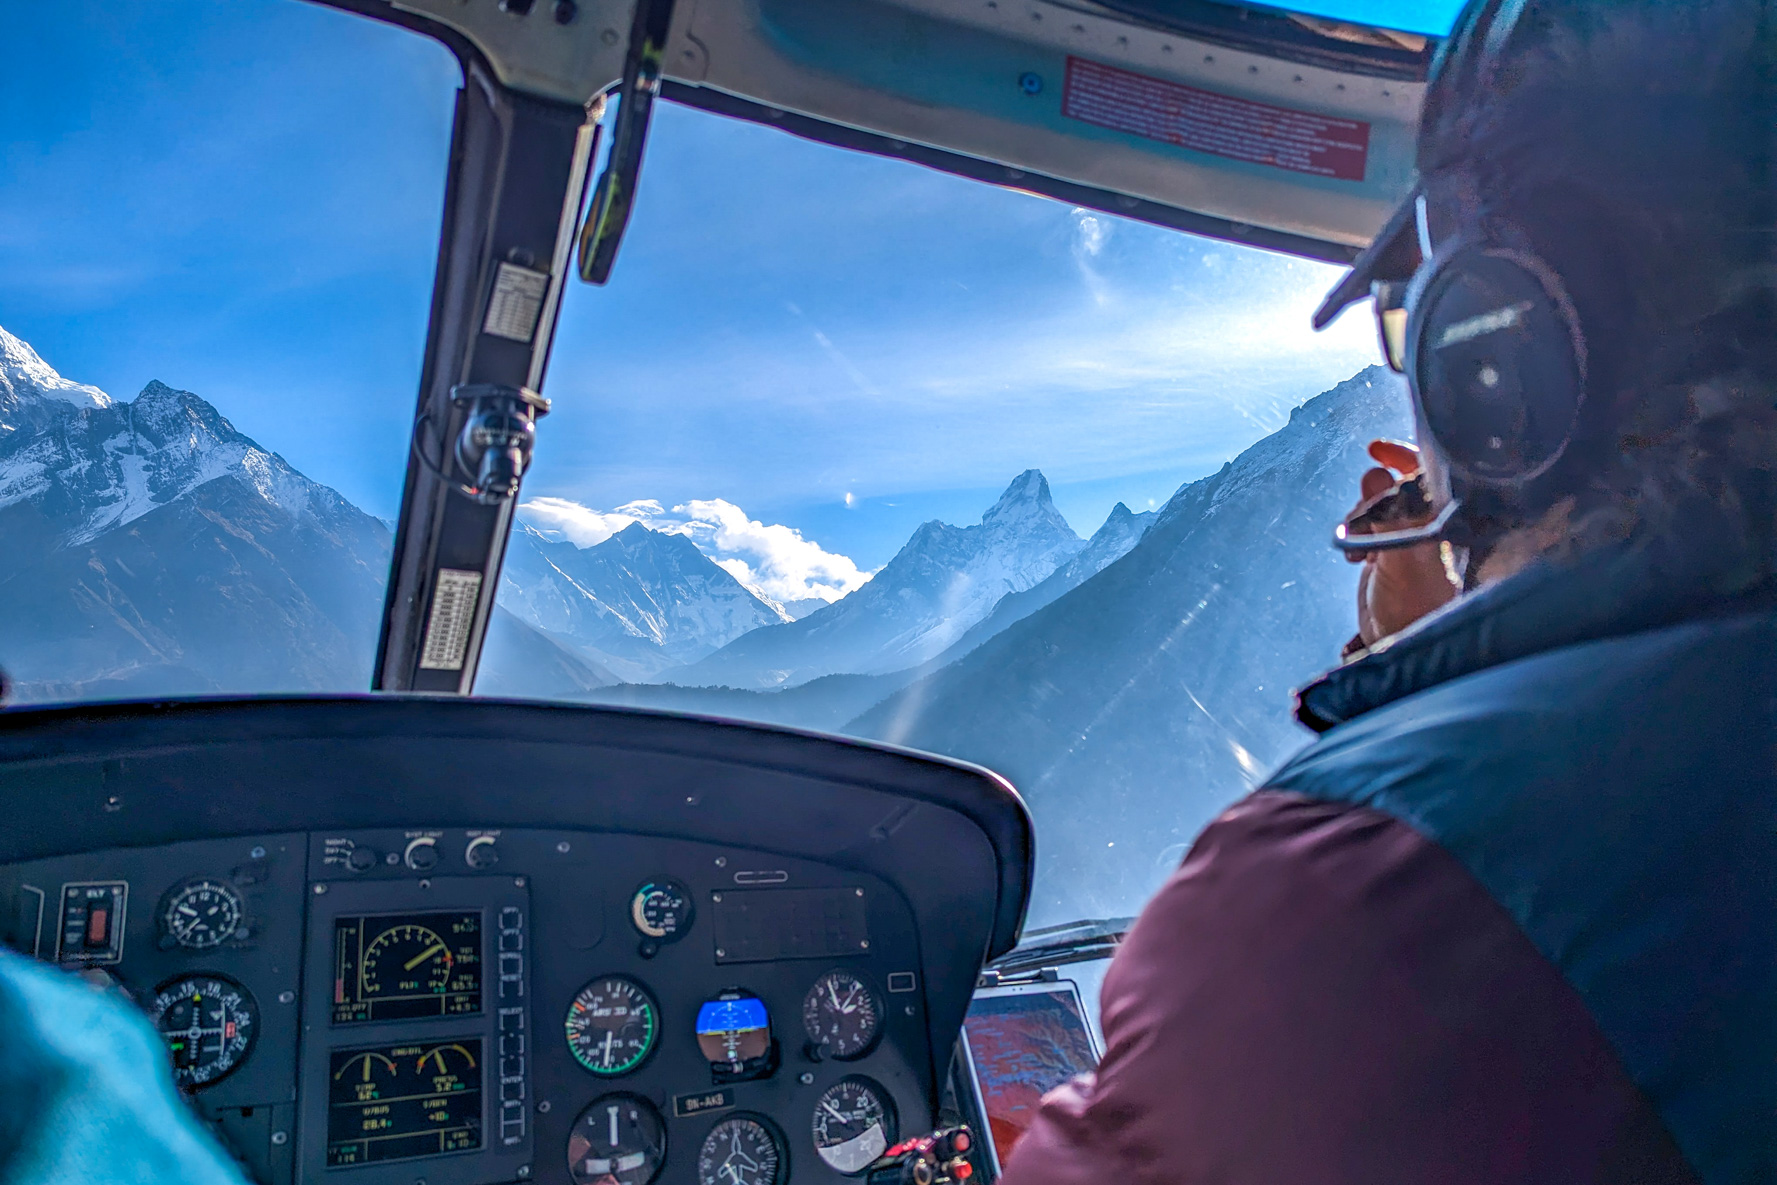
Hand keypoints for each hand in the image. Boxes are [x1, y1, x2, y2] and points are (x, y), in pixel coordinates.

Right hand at [1344, 440, 1456, 649]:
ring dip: (1362, 516)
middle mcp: (1429, 529)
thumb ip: (1388, 517)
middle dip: (1375, 492)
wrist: (1401, 647)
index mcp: (1441, 523)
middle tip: (1359, 496)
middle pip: (1402, 488)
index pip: (1428, 475)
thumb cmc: (1415, 608)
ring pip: (1382, 509)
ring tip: (1355, 538)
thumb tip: (1375, 474)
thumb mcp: (1400, 560)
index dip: (1404, 456)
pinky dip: (1358, 536)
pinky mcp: (1391, 560)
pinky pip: (1372, 531)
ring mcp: (1409, 544)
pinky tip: (1356, 557)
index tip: (1376, 448)